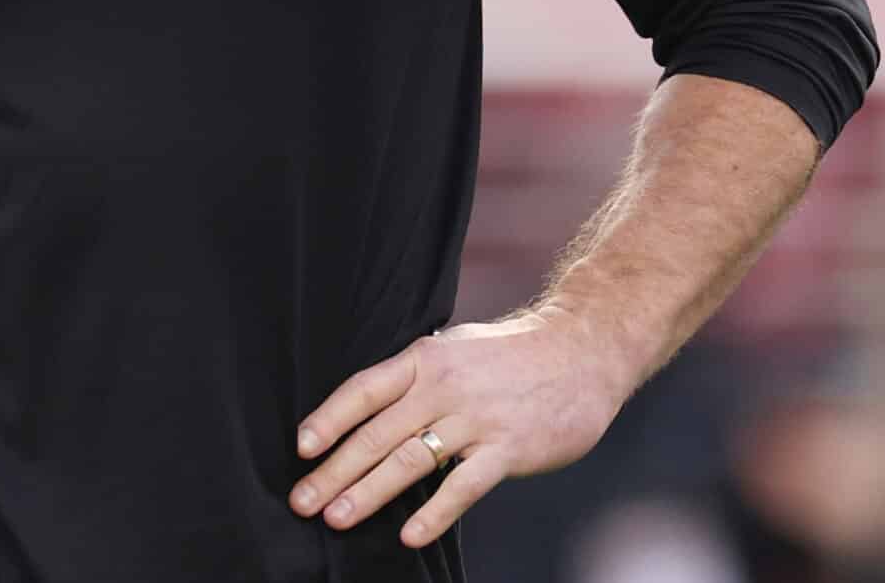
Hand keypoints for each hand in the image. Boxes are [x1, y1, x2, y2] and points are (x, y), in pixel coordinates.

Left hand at [288, 310, 628, 547]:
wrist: (583, 351)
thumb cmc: (511, 356)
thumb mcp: (455, 349)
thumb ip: (415, 378)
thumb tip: (369, 407)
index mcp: (425, 359)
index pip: (364, 390)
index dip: (329, 419)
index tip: (301, 449)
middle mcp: (444, 387)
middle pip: (376, 433)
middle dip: (334, 470)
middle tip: (301, 502)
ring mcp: (476, 419)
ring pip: (409, 461)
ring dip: (368, 493)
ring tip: (336, 519)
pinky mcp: (508, 449)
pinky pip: (462, 486)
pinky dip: (433, 512)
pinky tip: (408, 535)